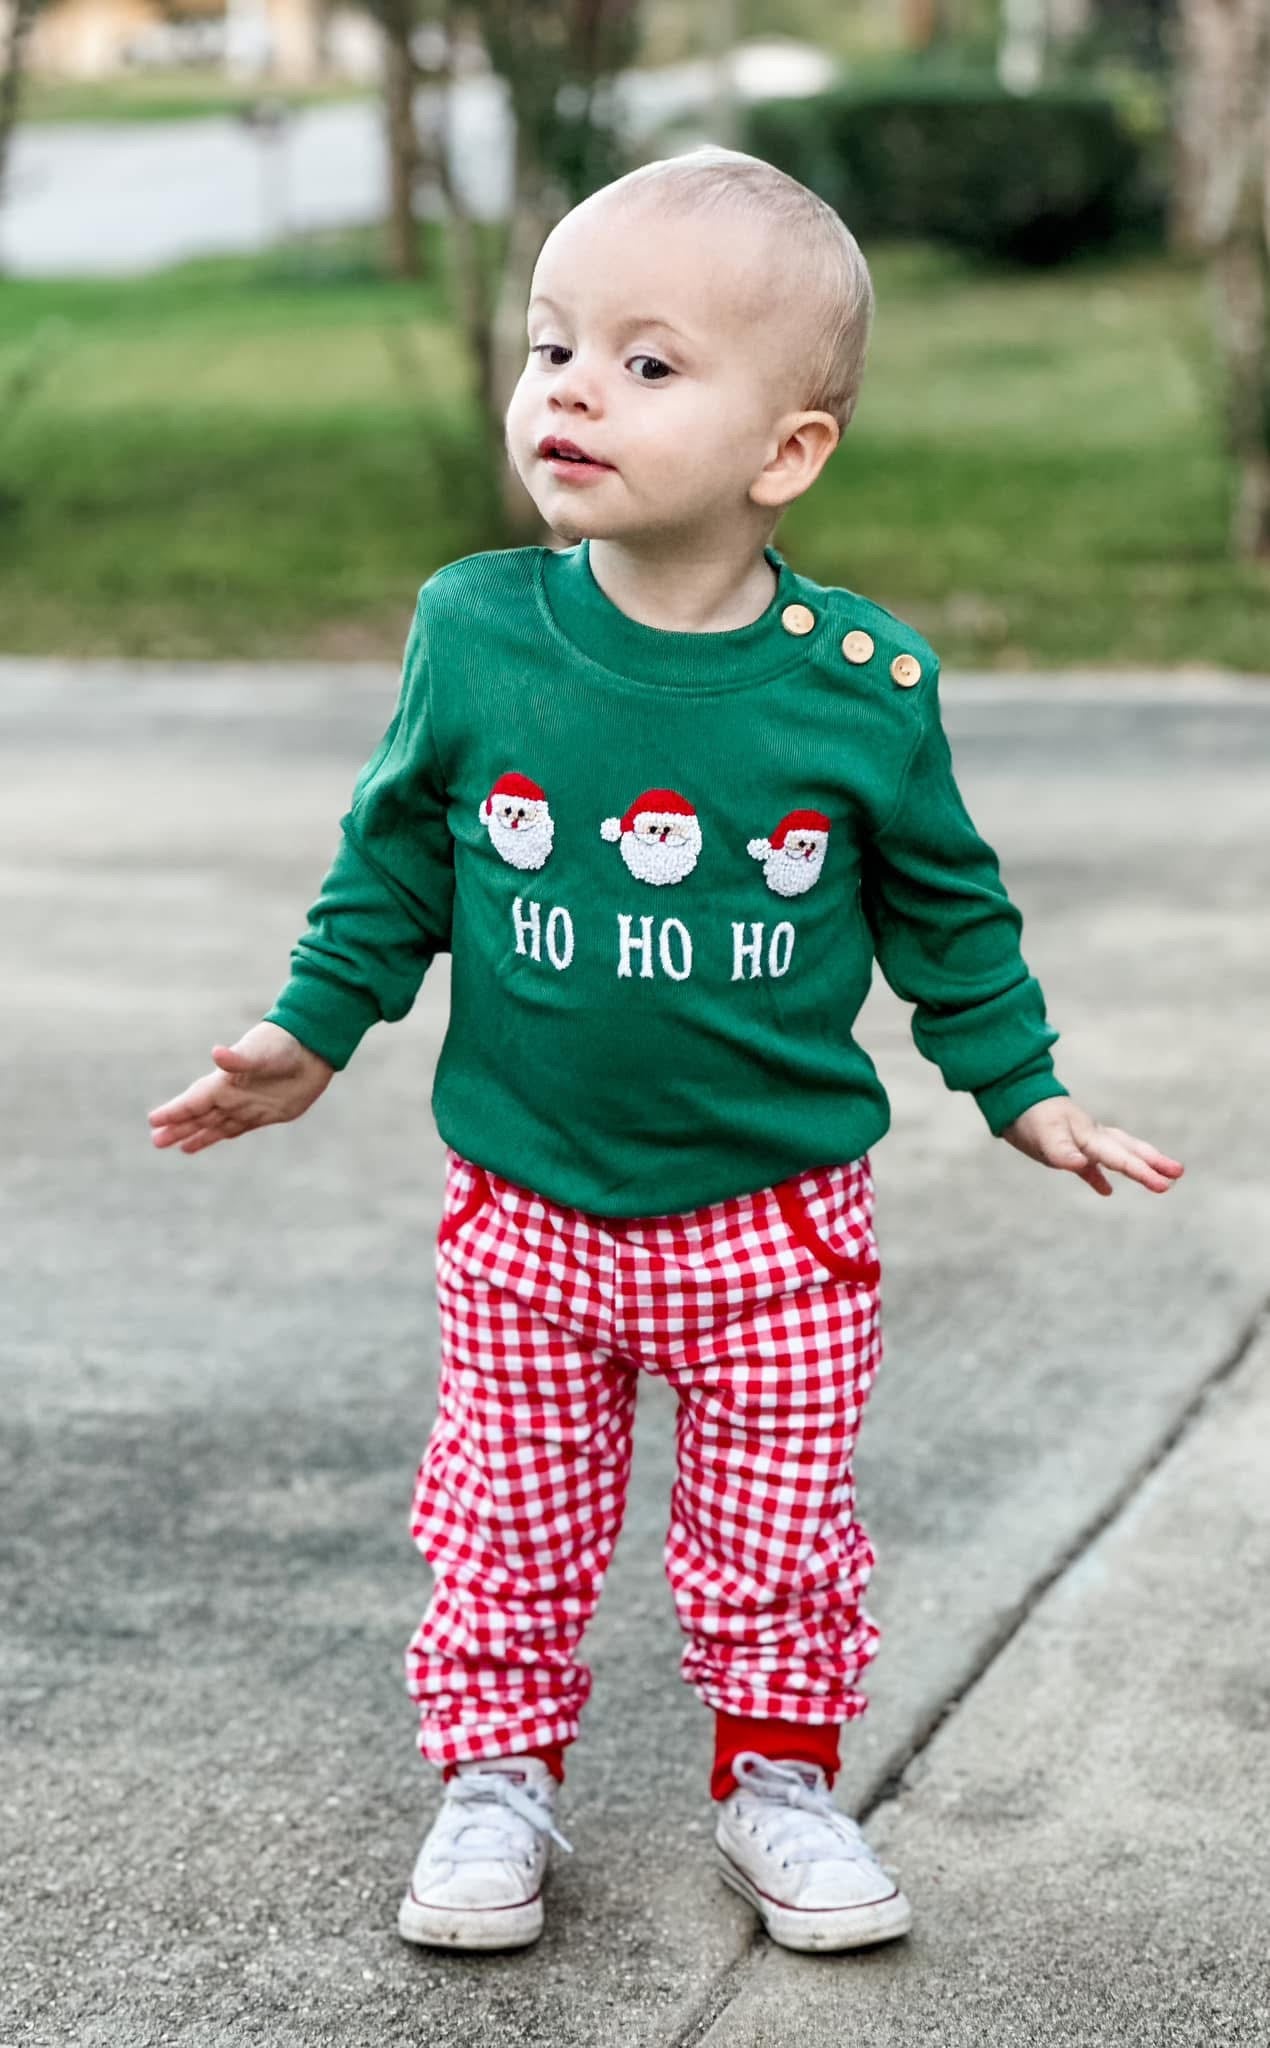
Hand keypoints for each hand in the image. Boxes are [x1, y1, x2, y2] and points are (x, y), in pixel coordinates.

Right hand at [147, 1021, 333, 1154]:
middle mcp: (232, 1095)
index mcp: (226, 1082)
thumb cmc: (284, 1046)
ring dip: (194, 1134)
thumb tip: (217, 1053)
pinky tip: (204, 1141)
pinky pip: (235, 1128)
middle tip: (155, 1141)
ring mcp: (247, 1105)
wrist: (313, 1049)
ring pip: (213, 1124)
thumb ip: (239, 1058)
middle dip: (178, 1128)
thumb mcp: (261, 1053)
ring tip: (173, 1145)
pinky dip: (218, 1135)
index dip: (175, 1112)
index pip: (194, 1101)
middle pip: (199, 1115)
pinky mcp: (264, 1113)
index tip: (153, 1120)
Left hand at [1001, 1097, 1183, 1197]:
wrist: (1012, 1095)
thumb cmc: (1029, 1116)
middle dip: (1154, 1163)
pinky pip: (1092, 1163)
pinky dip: (1100, 1176)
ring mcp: (1083, 1139)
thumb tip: (1082, 1165)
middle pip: (1129, 1150)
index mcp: (1089, 1136)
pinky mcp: (1068, 1145)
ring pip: (1119, 1152)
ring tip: (1161, 1177)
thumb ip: (1063, 1152)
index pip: (1122, 1158)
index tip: (1165, 1185)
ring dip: (1138, 1165)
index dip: (1143, 1172)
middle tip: (1178, 1173)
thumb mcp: (1043, 1135)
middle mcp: (1092, 1136)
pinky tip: (1106, 1190)